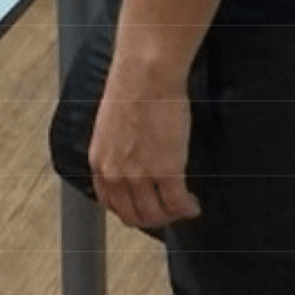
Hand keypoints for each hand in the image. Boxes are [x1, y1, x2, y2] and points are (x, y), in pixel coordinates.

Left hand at [88, 56, 200, 228]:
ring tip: (183, 208)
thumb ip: (117, 148)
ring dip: (172, 217)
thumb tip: (133, 157)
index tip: (144, 208)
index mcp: (100, 162)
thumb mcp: (111, 125)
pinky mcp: (167, 171)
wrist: (146, 74)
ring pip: (156, 215)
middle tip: (168, 213)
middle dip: (153, 219)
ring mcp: (141, 175)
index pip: (110, 204)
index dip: (130, 211)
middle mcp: (116, 174)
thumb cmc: (132, 87)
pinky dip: (187, 209)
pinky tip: (193, 205)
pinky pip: (177, 204)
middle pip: (133, 216)